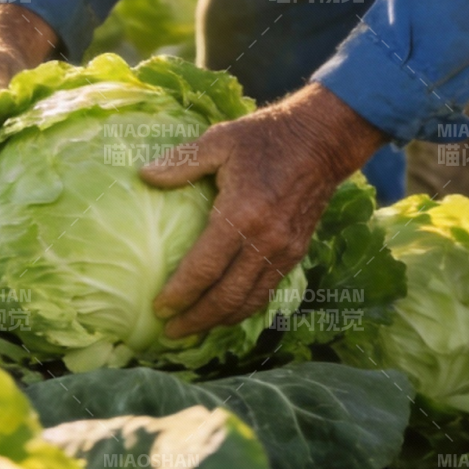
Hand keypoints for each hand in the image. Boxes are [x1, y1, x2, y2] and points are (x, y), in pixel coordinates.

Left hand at [140, 84, 388, 338]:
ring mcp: (284, 250)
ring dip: (221, 321)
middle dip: (196, 320)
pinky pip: (267, 290)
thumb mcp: (220, 139)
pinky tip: (228, 309)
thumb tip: (144, 175)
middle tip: (171, 332)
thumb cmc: (267, 136)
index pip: (203, 270)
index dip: (179, 294)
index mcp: (241, 214)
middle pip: (226, 297)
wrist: (323, 138)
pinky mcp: (297, 251)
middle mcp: (264, 240)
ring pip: (249, 301)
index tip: (159, 308)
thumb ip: (182, 162)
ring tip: (196, 329)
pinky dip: (245, 306)